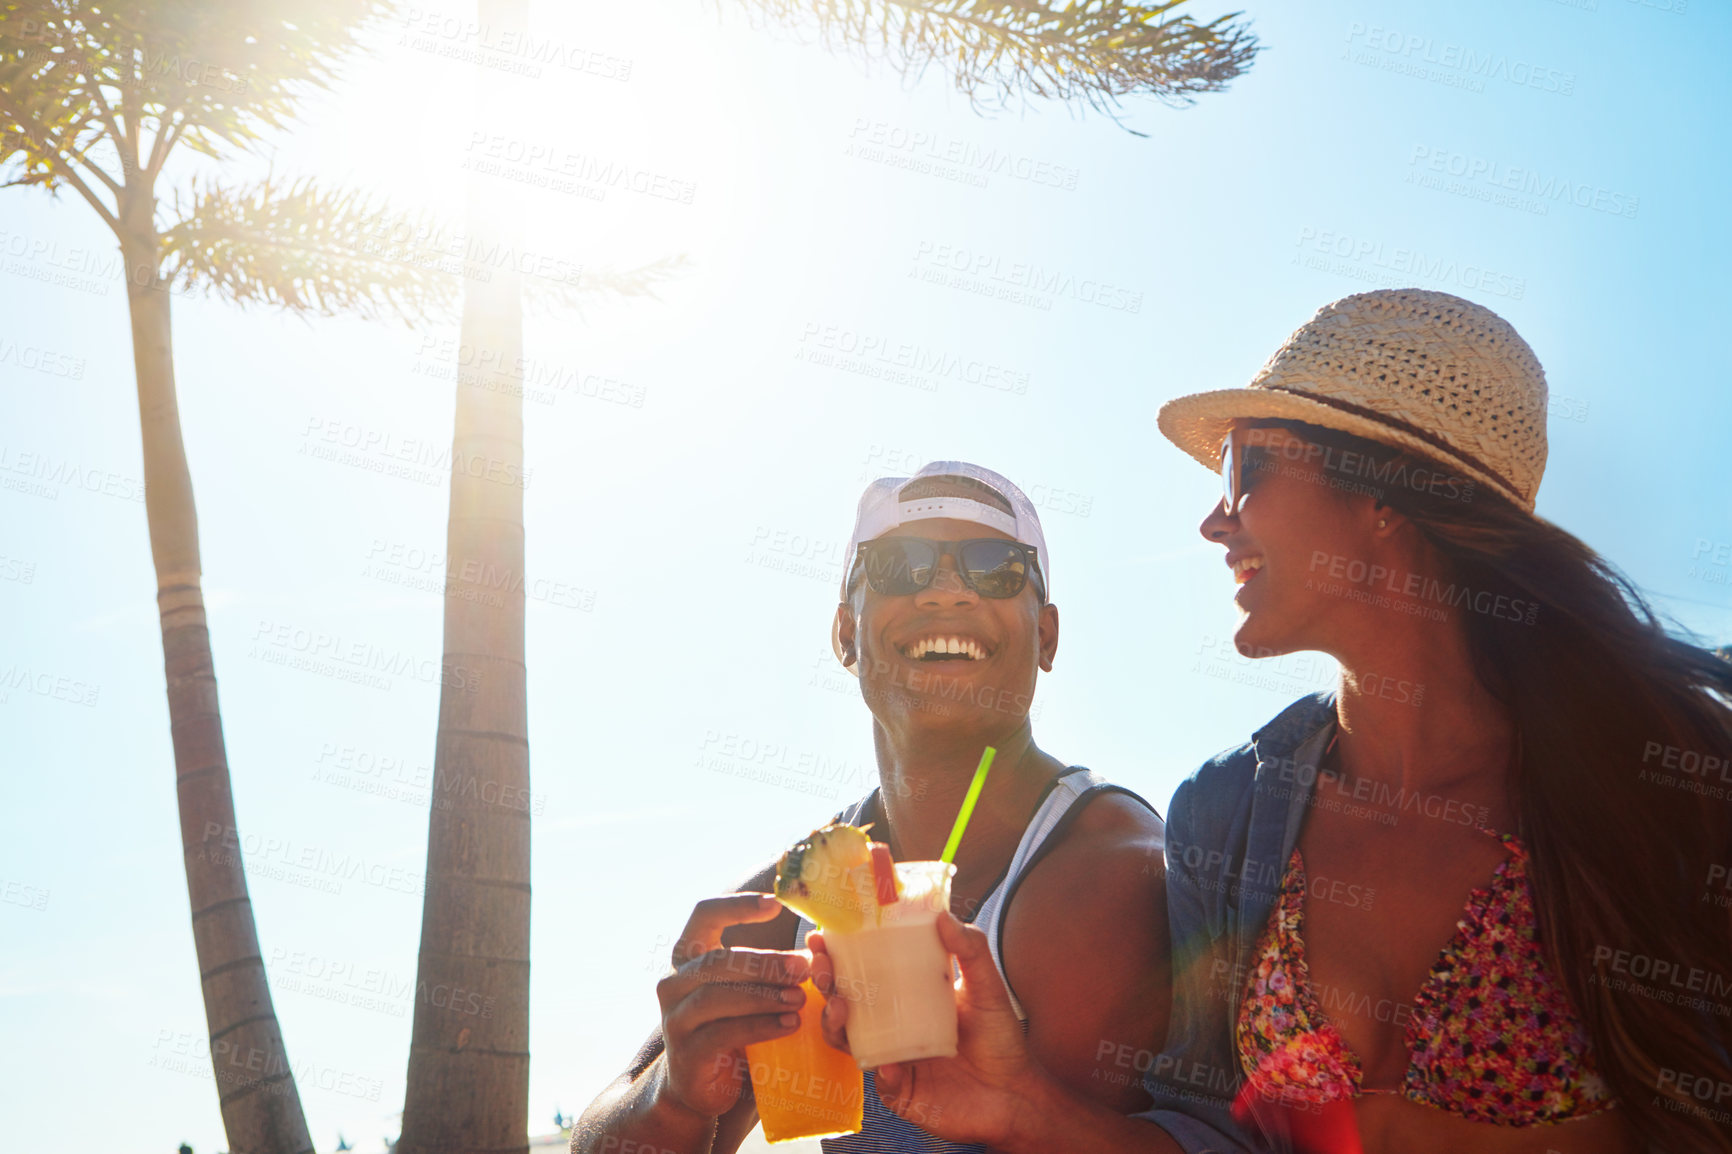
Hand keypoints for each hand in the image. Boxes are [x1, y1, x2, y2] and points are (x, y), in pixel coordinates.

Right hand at [654, 894, 807, 1120]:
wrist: (701, 1087)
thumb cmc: (731, 1026)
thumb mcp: (744, 990)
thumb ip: (768, 968)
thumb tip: (817, 947)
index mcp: (688, 957)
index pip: (703, 915)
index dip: (737, 905)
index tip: (776, 904)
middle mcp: (674, 983)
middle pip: (717, 961)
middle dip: (764, 963)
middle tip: (802, 967)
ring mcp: (676, 1019)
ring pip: (717, 997)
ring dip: (763, 996)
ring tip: (800, 998)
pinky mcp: (687, 1053)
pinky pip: (723, 1033)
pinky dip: (760, 1026)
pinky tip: (789, 1024)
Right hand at [810, 914, 1039, 1146]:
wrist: (1016, 1095)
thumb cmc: (1001, 1039)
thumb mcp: (988, 987)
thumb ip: (970, 951)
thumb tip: (943, 917)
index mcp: (907, 994)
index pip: (865, 969)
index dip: (839, 954)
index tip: (821, 936)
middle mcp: (892, 1023)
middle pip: (844, 1001)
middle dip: (825, 984)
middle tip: (822, 969)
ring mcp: (891, 1056)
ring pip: (847, 1040)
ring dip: (835, 1024)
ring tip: (840, 1009)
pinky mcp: (899, 1091)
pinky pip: (880, 1080)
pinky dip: (881, 1070)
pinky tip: (890, 1064)